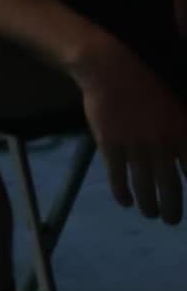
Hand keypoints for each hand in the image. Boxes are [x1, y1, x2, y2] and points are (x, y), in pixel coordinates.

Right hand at [75, 38, 186, 224]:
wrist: (110, 69)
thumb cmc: (147, 88)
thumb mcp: (176, 109)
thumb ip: (183, 136)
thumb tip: (185, 162)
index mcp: (181, 134)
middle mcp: (161, 144)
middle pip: (172, 186)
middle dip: (173, 208)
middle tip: (171, 220)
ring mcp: (135, 145)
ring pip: (145, 185)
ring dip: (149, 205)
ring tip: (150, 214)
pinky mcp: (110, 144)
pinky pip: (117, 176)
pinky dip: (122, 192)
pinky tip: (124, 201)